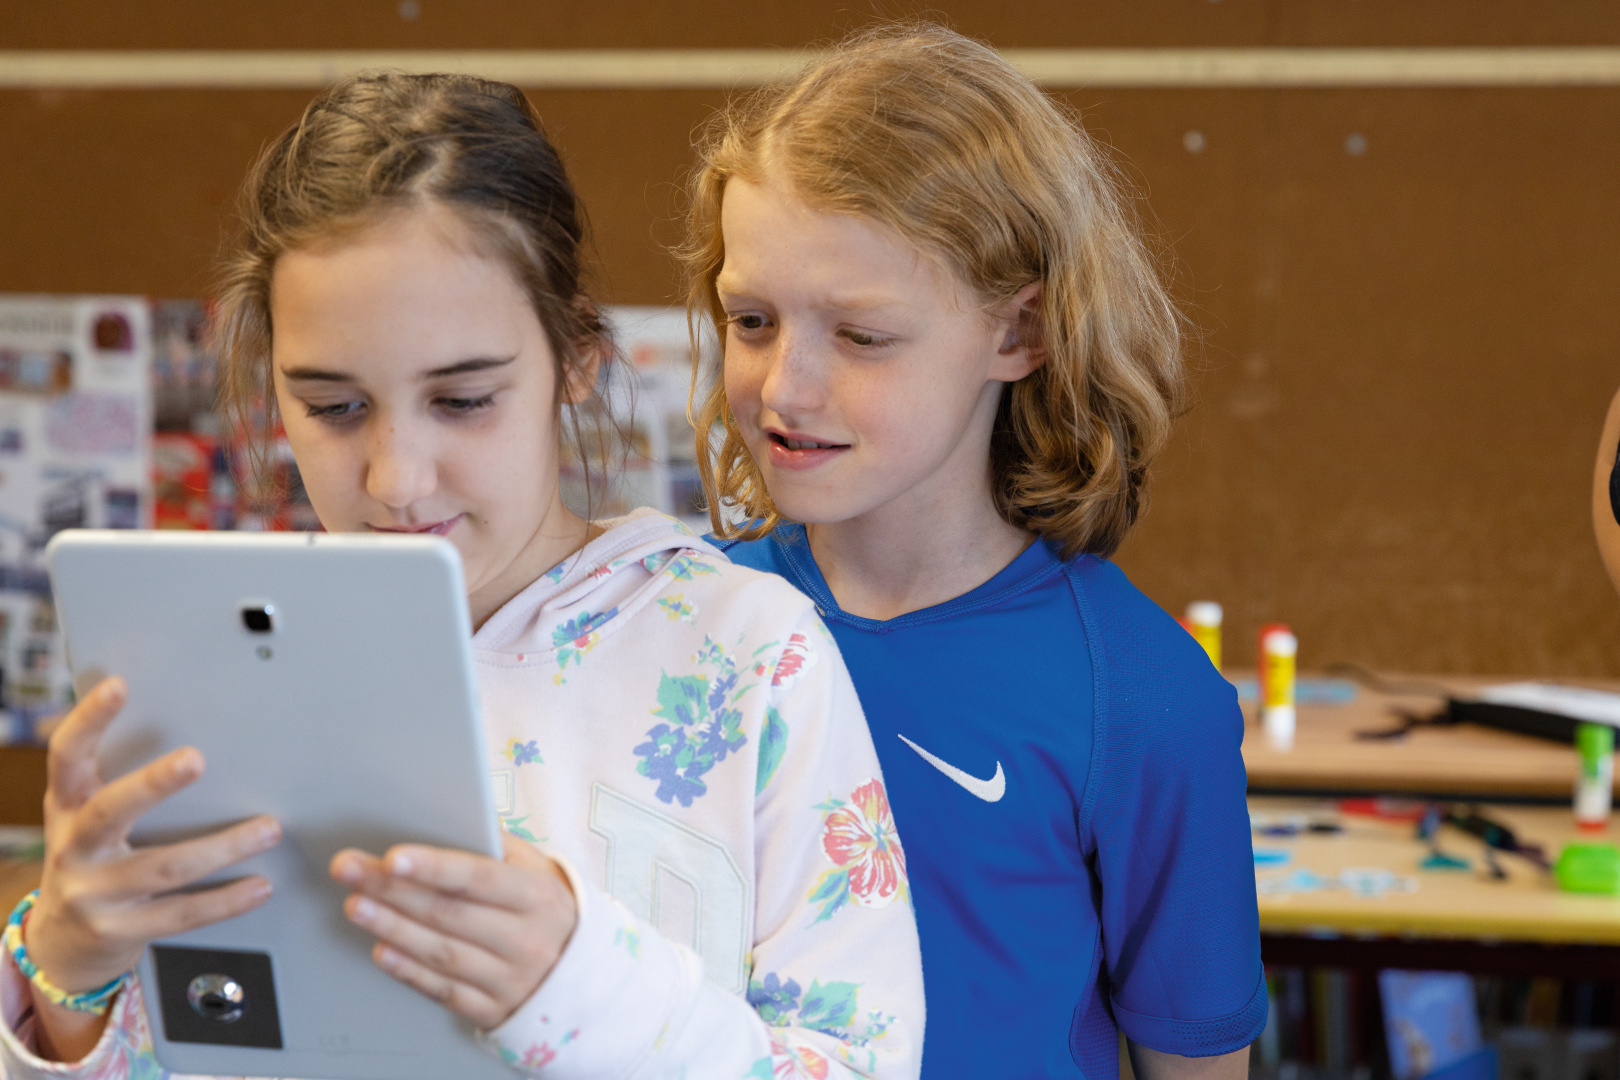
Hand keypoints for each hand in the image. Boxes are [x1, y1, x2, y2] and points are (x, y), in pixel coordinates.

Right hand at [24, 677, 281, 1061]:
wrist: (59, 944)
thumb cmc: (90, 859)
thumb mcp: (85, 816)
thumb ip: (113, 776)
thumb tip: (169, 708)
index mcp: (68, 807)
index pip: (67, 757)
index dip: (88, 721)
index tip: (118, 686)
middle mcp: (74, 848)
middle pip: (110, 811)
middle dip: (153, 785)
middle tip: (196, 759)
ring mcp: (94, 894)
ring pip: (165, 867)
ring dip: (224, 847)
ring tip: (269, 828)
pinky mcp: (120, 931)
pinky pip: (182, 913)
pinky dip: (226, 900)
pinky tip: (260, 885)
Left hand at [330, 834, 576, 1029]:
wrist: (582, 973)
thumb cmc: (547, 908)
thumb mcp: (538, 868)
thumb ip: (498, 844)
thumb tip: (451, 815)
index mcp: (537, 896)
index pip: (479, 878)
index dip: (434, 867)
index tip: (393, 856)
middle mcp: (526, 939)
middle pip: (449, 913)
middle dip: (393, 891)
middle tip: (352, 871)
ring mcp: (509, 978)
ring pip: (442, 953)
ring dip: (392, 928)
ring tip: (356, 906)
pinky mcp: (492, 1008)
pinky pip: (444, 990)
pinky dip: (409, 971)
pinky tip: (381, 951)